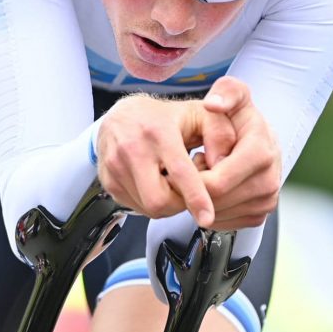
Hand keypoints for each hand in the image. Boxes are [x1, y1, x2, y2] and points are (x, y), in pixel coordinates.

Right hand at [96, 95, 233, 226]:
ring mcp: (116, 167)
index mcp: (159, 132)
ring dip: (168, 204)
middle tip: (189, 190)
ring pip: (149, 208)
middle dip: (181, 204)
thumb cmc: (167, 117)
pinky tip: (157, 184)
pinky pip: (136, 207)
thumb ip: (220, 134)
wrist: (121, 115)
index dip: (195, 198)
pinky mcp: (108, 181)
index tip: (207, 217)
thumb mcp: (200, 114)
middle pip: (159, 200)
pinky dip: (152, 203)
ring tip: (172, 183)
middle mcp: (132, 149)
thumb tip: (224, 163)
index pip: (179, 172)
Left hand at [198, 77, 280, 229]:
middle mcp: (269, 180)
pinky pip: (224, 223)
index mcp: (261, 152)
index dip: (195, 178)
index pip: (218, 182)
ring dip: (203, 200)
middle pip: (216, 201)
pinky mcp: (260, 215)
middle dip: (197, 189)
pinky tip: (214, 189)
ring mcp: (266, 200)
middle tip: (194, 168)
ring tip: (206, 175)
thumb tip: (214, 104)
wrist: (260, 139)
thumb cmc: (240, 118)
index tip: (189, 162)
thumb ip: (225, 92)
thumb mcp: (232, 95)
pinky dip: (211, 210)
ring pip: (218, 215)